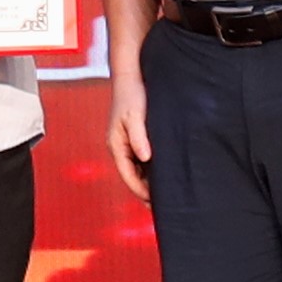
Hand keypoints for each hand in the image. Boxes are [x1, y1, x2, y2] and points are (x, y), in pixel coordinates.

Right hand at [107, 76, 153, 202]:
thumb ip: (139, 137)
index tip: (155, 203)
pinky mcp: (135, 137)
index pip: (128, 175)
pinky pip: (142, 159)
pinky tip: (164, 173)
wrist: (130, 76)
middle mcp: (119, 146)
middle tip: (163, 206)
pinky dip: (150, 169)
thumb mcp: (136, 115)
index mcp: (116, 145)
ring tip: (166, 194)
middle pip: (131, 175)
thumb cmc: (133, 95)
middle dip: (145, 191)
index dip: (141, 190)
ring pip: (137, 169)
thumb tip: (145, 157)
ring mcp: (126, 142)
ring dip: (148, 181)